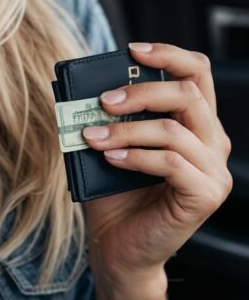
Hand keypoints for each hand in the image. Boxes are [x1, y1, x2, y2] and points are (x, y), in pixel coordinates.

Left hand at [82, 42, 231, 287]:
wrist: (118, 248)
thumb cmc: (115, 192)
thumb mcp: (112, 141)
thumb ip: (110, 113)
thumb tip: (84, 84)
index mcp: (197, 121)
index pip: (198, 72)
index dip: (168, 54)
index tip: (131, 51)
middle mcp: (214, 142)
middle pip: (188, 93)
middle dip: (140, 92)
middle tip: (103, 101)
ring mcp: (215, 170)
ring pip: (174, 130)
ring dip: (127, 130)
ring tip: (93, 136)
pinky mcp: (206, 195)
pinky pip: (171, 162)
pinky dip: (135, 156)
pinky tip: (110, 158)